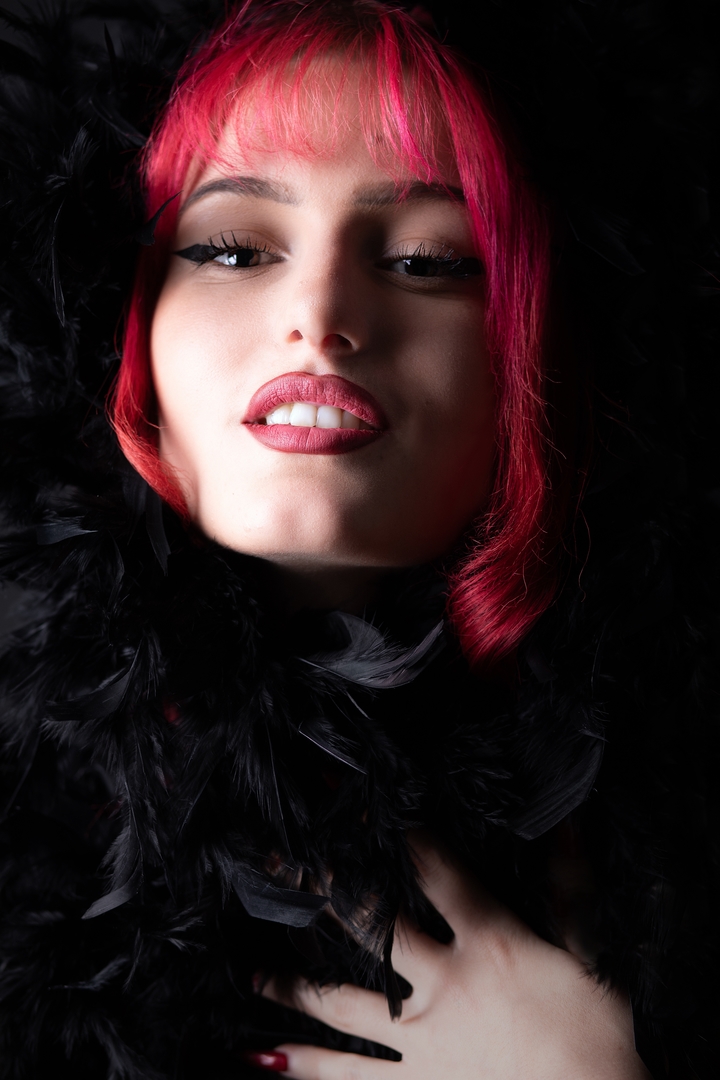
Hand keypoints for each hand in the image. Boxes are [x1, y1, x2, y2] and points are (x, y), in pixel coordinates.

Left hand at [259, 837, 651, 1079]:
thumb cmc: (600, 1036)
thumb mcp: (593, 954)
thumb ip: (573, 888)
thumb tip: (566, 825)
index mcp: (488, 942)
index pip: (432, 870)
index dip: (394, 830)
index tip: (352, 799)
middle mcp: (444, 986)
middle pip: (372, 927)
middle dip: (323, 892)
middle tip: (275, 868)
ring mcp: (424, 1043)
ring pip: (344, 1008)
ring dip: (293, 989)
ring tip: (249, 978)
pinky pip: (352, 1078)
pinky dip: (307, 1068)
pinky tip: (265, 1061)